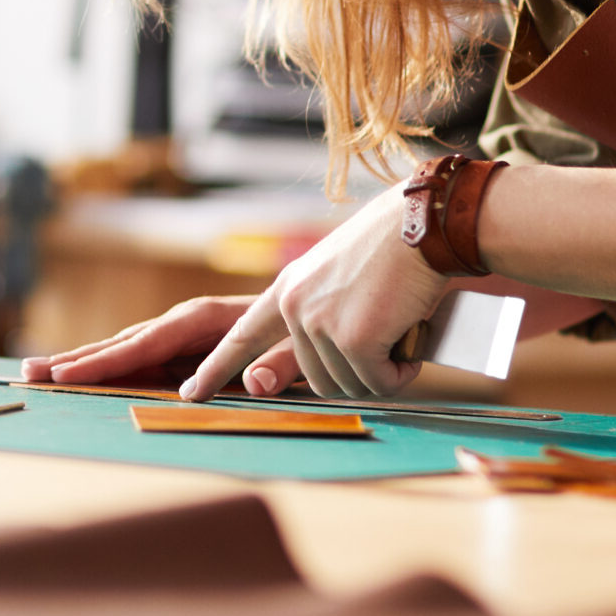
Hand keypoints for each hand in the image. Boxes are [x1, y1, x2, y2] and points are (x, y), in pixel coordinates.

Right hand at [21, 296, 304, 394]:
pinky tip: (76, 378)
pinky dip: (104, 369)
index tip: (66, 375)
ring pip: (123, 350)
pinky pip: (138, 362)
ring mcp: (180, 337)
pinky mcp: (182, 351)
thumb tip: (251, 382)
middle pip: (121, 342)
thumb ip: (282, 366)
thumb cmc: (307, 331)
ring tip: (36, 372)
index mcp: (204, 318)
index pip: (145, 342)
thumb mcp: (303, 349)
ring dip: (80, 362)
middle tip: (28, 373)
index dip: (105, 360)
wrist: (313, 311)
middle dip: (75, 358)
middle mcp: (183, 323)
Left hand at [180, 187, 449, 402]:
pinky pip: (378, 382)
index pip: (239, 336)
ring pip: (349, 384)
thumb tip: (277, 376)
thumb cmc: (393, 250)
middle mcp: (294, 305)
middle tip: (385, 338)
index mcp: (288, 289)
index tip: (191, 392)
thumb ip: (313, 320)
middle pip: (315, 378)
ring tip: (398, 326)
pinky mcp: (352, 338)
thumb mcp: (338, 280)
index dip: (215, 368)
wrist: (424, 222)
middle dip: (356, 371)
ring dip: (382, 370)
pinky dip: (401, 370)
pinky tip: (410, 335)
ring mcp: (319, 322)